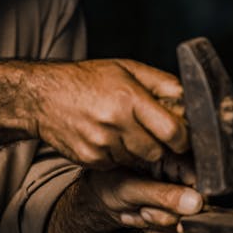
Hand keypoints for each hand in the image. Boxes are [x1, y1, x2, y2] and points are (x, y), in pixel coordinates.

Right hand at [33, 58, 189, 169]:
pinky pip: (118, 164)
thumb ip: (162, 82)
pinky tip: (107, 137)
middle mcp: (115, 123)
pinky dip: (118, 154)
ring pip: (138, 160)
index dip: (183, 138)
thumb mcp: (126, 68)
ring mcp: (101, 144)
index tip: (182, 136)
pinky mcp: (90, 159)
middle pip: (157, 151)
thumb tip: (189, 98)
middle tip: (150, 130)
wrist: (42, 96)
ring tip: (124, 130)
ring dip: (138, 150)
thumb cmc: (86, 79)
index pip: (172, 132)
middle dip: (160, 144)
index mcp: (129, 98)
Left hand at [81, 166, 203, 232]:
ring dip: (159, 224)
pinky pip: (177, 231)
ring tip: (138, 211)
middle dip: (166, 215)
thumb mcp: (130, 188)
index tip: (176, 210)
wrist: (97, 198)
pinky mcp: (175, 211)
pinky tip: (141, 218)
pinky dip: (157, 231)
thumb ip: (162, 195)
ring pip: (186, 221)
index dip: (193, 200)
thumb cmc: (107, 183)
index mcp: (172, 155)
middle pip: (196, 205)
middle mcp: (179, 173)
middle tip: (144, 209)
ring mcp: (179, 193)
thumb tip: (195, 203)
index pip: (202, 180)